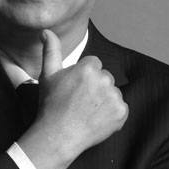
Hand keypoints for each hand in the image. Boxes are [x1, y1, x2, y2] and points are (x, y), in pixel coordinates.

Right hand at [18, 29, 128, 168]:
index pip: (94, 65)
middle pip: (104, 78)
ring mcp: (114, 97)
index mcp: (89, 67)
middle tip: (79, 102)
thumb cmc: (50, 105)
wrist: (58, 136)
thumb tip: (46, 31)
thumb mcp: (48, 75)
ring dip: (104, 101)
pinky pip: (121, 109)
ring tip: (86, 112)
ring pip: (112, 93)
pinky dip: (112, 115)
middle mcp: (104, 80)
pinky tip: (96, 120)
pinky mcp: (121, 113)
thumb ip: (51, 50)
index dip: (83, 78)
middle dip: (95, 88)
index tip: (74, 90)